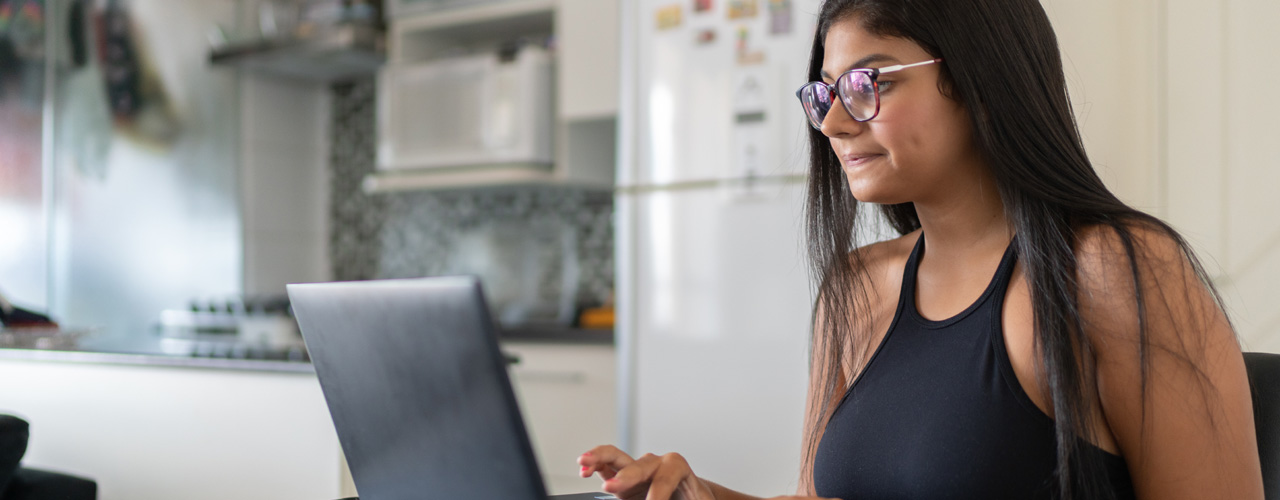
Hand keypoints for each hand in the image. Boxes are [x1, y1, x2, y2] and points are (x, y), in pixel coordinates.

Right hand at [577, 445, 714, 499]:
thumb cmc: (695, 499)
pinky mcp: (624, 479)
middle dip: (625, 477)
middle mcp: (655, 462)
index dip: (657, 496)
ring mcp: (637, 469)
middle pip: (638, 466)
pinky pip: (606, 467)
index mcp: (676, 466)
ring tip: (584, 462)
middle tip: (610, 488)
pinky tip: (583, 470)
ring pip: (616, 456)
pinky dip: (594, 466)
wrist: (692, 497)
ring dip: (599, 458)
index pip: (665, 479)